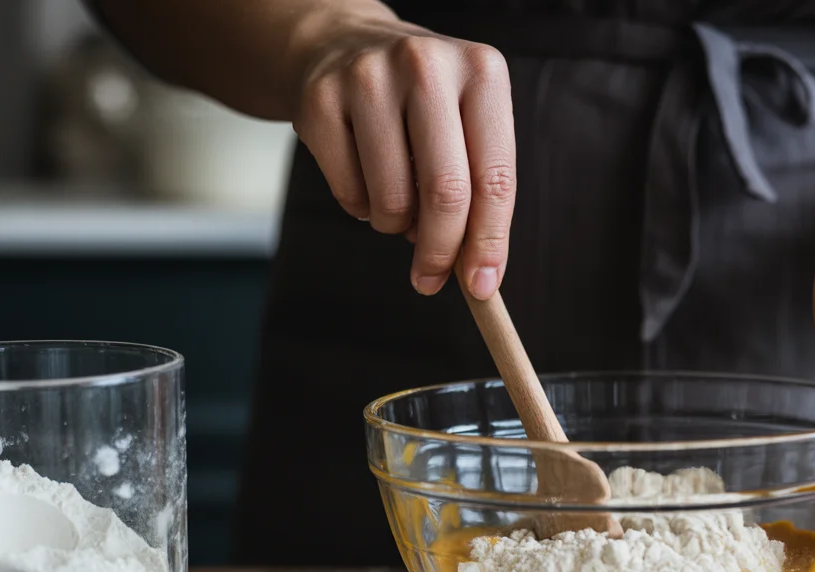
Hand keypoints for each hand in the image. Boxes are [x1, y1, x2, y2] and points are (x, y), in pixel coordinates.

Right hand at [290, 15, 514, 298]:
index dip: (490, 242)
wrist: (342, 45)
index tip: (482, 284)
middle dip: (441, 251)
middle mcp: (426, 66)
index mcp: (482, 72)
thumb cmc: (421, 102)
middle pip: (446, 193)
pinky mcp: (319, 101)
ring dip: (396, 226)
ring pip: (392, 200)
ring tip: (398, 201)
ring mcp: (368, 79)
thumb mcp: (467, 125)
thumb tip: (479, 274)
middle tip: (431, 278)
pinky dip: (361, 208)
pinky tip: (365, 178)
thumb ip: (481, 193)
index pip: (495, 178)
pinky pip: (349, 193)